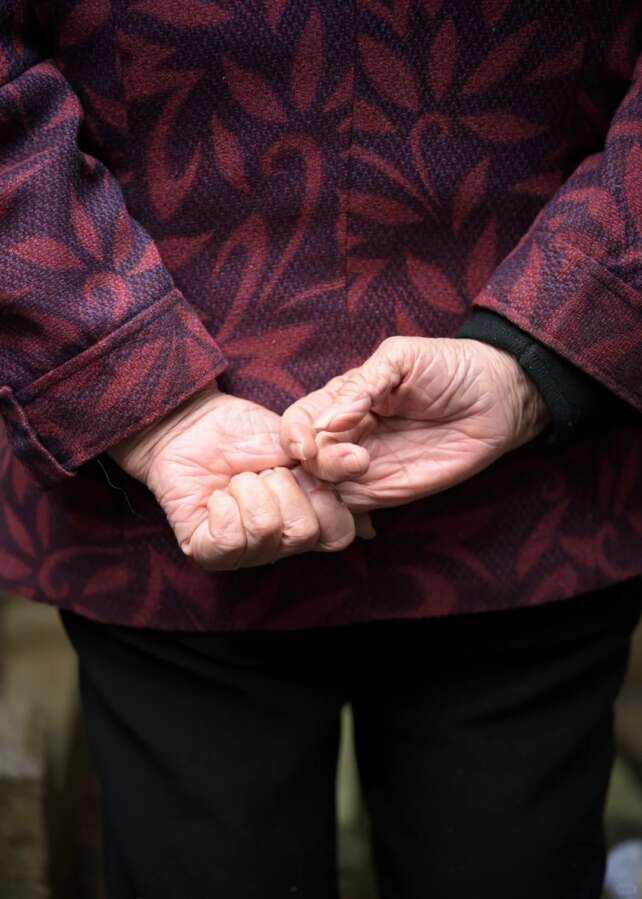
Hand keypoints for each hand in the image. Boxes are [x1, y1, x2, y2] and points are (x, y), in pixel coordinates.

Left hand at [107, 384, 374, 569]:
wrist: (192, 424)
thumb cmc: (243, 434)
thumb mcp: (299, 443)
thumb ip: (333, 463)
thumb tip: (366, 474)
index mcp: (309, 520)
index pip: (338, 535)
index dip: (323, 497)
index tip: (303, 469)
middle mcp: (281, 544)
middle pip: (302, 533)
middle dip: (281, 486)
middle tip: (261, 473)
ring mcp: (246, 553)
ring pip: (266, 532)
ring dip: (248, 490)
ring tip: (235, 481)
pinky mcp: (209, 552)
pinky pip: (229, 540)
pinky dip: (223, 507)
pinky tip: (216, 497)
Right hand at [280, 336, 549, 512]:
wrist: (498, 398)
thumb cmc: (449, 367)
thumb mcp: (401, 359)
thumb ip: (361, 385)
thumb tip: (326, 421)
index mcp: (339, 400)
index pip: (297, 422)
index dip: (293, 435)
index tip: (308, 444)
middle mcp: (344, 436)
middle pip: (304, 461)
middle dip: (319, 462)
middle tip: (356, 458)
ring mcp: (363, 468)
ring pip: (321, 489)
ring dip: (329, 491)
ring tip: (364, 471)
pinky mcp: (386, 494)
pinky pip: (350, 510)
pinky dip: (343, 514)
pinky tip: (358, 505)